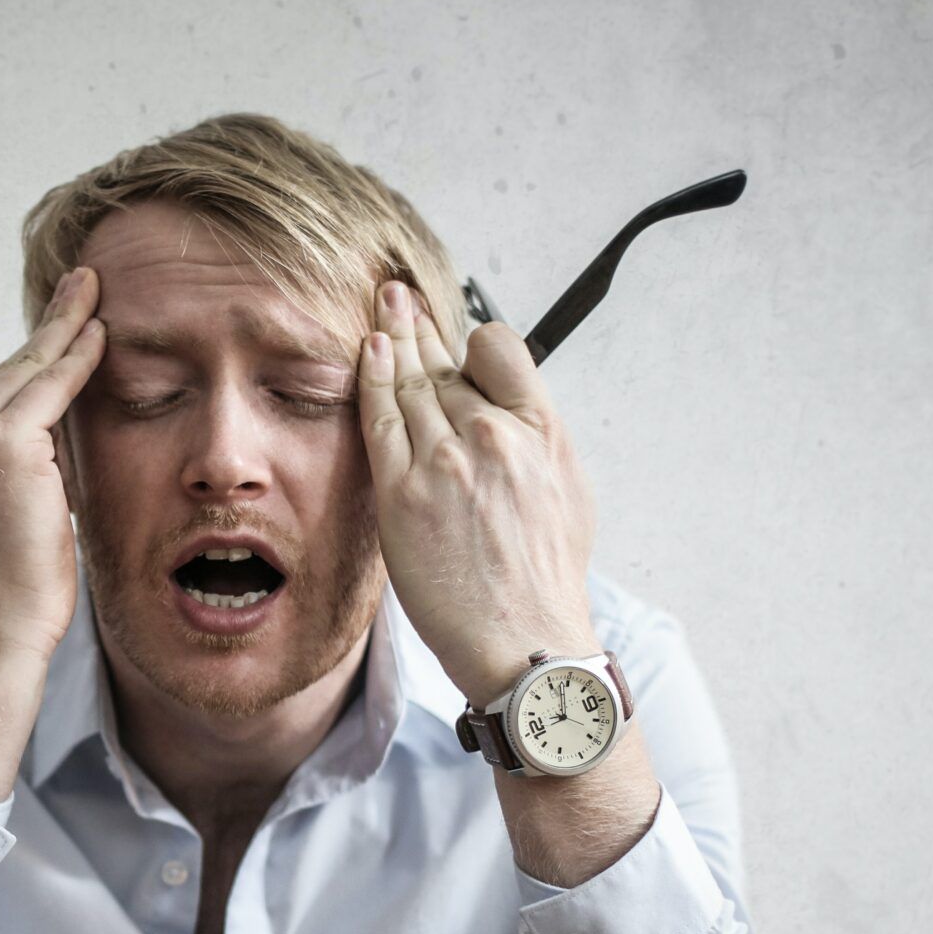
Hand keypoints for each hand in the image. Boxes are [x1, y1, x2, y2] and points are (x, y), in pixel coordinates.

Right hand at [0, 267, 104, 667]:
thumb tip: (5, 383)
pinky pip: (50, 388)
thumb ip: (4, 444)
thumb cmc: (8, 578)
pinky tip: (99, 332)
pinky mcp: (0, 443)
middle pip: (6, 372)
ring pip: (27, 374)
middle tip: (81, 283)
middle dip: (47, 331)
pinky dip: (78, 360)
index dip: (27, 355)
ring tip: (91, 289)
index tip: (56, 318)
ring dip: (65, 330)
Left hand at [356, 279, 600, 703]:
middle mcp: (492, 435)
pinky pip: (380, 419)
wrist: (525, 639)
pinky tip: (366, 351)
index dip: (473, 343)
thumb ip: (534, 439)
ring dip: (391, 340)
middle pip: (445, 364)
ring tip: (380, 309)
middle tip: (397, 294)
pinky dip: (371, 378)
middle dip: (418, 326)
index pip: (498, 350)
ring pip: (409, 383)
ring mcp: (445, 461)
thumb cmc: (545, 577)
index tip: (457, 342)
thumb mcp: (566, 491)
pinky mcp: (404, 493)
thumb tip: (508, 410)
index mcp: (538, 430)